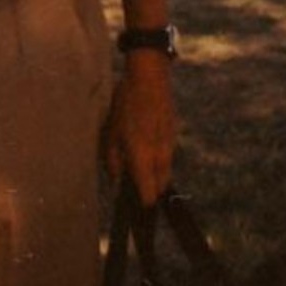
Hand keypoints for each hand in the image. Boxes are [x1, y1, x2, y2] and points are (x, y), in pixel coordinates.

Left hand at [103, 52, 176, 207]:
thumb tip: (116, 178)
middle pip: (160, 186)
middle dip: (150, 191)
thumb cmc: (126, 105)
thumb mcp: (112, 132)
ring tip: (140, 168)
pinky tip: (147, 149)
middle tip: (136, 189)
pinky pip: (167, 156)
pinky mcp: (173, 135)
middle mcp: (159, 155)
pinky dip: (159, 160)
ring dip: (155, 176)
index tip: (134, 207)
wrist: (150, 78)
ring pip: (165, 171)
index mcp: (142, 157)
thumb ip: (113, 160)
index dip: (142, 204)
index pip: (149, 193)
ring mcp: (169, 145)